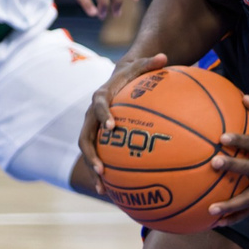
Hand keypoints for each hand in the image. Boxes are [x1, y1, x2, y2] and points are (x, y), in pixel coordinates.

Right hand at [79, 51, 167, 182]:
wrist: (116, 80)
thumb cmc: (131, 74)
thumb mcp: (139, 66)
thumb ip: (150, 62)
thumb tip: (164, 56)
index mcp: (101, 97)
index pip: (98, 105)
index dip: (103, 115)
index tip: (111, 126)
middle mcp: (91, 115)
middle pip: (85, 137)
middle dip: (91, 154)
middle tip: (102, 168)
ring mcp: (92, 129)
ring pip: (87, 151)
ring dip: (93, 169)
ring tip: (102, 187)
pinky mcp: (96, 140)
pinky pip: (96, 157)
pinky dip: (101, 174)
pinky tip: (110, 191)